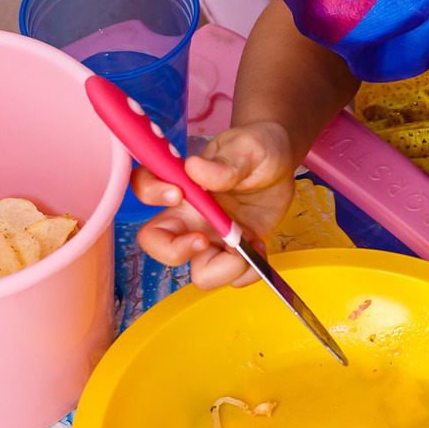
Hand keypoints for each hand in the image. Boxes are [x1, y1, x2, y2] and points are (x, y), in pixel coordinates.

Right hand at [133, 122, 297, 290]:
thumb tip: (195, 169)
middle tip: (206, 239)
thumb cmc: (257, 148)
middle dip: (178, 252)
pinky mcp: (236, 252)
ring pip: (200, 275)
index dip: (152, 195)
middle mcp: (192, 218)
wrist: (282, 162)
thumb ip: (224, 163)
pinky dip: (250, 272)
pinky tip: (260, 245)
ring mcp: (214, 239)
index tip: (177, 194)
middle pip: (159, 247)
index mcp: (186, 187)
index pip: (145, 190)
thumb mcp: (246, 148)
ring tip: (249, 242)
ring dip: (227, 267)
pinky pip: (234, 279)